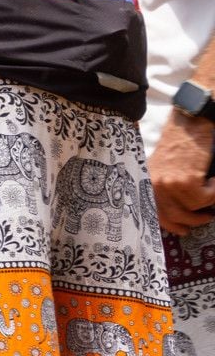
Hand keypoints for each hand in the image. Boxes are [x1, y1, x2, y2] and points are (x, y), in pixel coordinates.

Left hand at [151, 113, 214, 236]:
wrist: (188, 125)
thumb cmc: (179, 145)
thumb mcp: (162, 168)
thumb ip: (164, 188)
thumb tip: (177, 213)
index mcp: (146, 183)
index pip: (155, 214)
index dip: (171, 225)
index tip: (183, 230)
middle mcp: (154, 186)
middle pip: (174, 216)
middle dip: (193, 220)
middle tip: (205, 217)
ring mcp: (169, 185)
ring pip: (194, 207)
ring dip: (207, 201)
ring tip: (210, 188)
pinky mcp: (186, 181)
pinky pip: (206, 198)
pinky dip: (214, 191)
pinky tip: (213, 180)